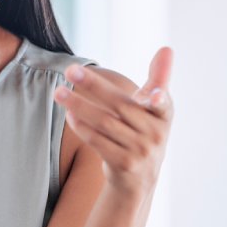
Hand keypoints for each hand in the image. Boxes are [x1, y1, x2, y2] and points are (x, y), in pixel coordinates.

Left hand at [55, 48, 173, 197]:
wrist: (140, 179)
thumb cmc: (145, 131)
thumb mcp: (156, 107)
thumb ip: (159, 78)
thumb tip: (166, 48)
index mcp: (164, 114)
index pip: (163, 102)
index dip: (159, 98)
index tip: (153, 95)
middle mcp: (156, 133)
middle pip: (120, 105)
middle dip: (94, 86)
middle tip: (70, 70)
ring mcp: (140, 151)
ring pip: (104, 123)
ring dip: (79, 105)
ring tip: (59, 92)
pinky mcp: (124, 164)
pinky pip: (98, 141)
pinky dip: (82, 127)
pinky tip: (70, 114)